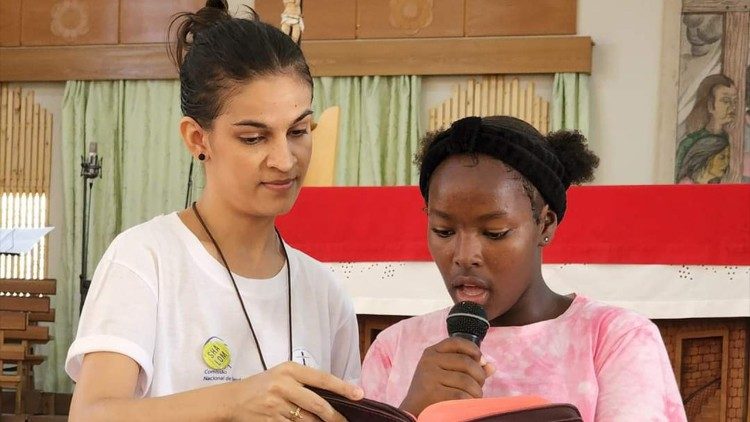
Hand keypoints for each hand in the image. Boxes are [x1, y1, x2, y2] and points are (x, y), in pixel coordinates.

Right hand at [226, 361, 362, 420]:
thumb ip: (305, 382)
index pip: (322, 378)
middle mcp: (283, 385)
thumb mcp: (283, 374)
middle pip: (317, 404)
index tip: (360, 394)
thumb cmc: (263, 385)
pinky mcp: (270, 421)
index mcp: (290, 370)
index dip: (343, 387)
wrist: (233, 399)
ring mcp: (276, 405)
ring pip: (307, 420)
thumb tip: (334, 394)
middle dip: (334, 416)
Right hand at [399, 337, 494, 416]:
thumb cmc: (433, 392)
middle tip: (479, 386)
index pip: (456, 342)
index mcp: (432, 352)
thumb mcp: (446, 374)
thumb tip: (491, 366)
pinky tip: (466, 404)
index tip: (481, 361)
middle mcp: (429, 361)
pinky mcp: (432, 393)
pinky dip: (469, 401)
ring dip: (476, 392)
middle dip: (479, 376)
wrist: (412, 411)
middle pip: (466, 362)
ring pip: (466, 381)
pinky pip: (461, 395)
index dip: (473, 349)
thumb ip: (467, 368)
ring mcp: (430, 376)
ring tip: (474, 397)